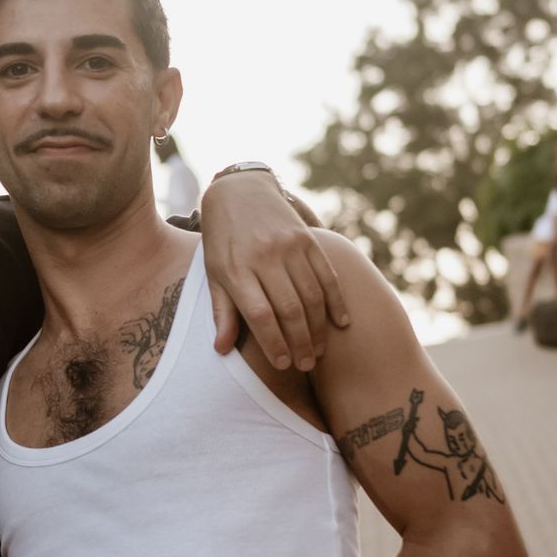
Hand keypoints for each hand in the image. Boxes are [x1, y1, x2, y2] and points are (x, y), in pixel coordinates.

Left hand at [199, 172, 348, 369]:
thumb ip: (222, 311)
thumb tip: (221, 350)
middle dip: (301, 342)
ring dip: (319, 328)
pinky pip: (328, 274)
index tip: (283, 364)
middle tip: (306, 365)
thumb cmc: (223, 242)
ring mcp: (289, 246)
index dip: (274, 343)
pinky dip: (337, 300)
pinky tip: (342, 323)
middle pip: (290, 308)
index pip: (260, 315)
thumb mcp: (214, 274)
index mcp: (237, 269)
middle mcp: (264, 256)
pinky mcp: (308, 239)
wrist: (239, 191)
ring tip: (320, 351)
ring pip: (312, 295)